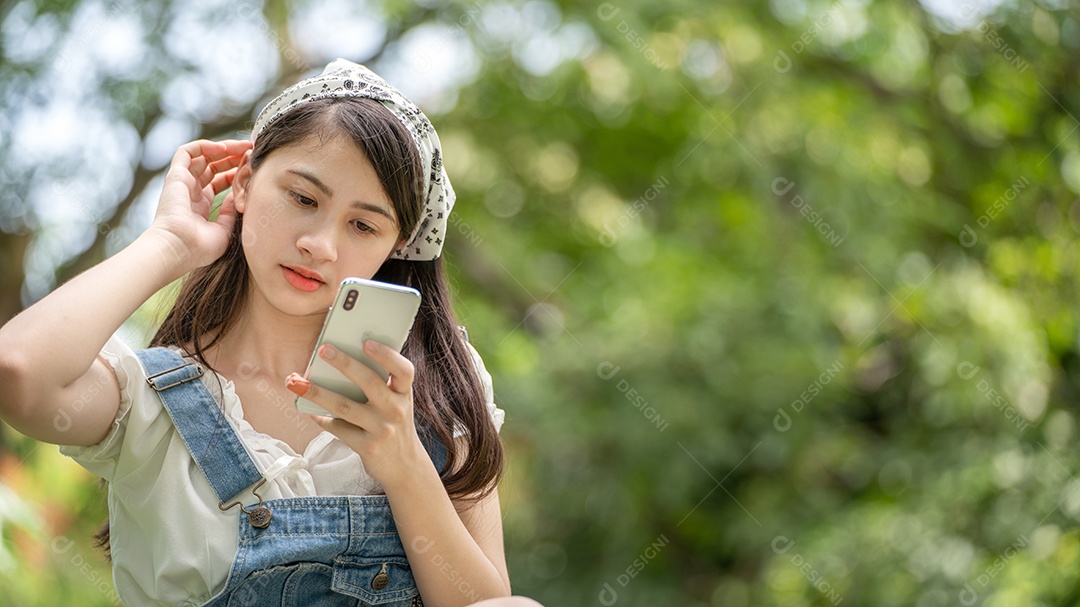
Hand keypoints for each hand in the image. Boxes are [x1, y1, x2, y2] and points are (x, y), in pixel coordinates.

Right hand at [148, 139, 251, 269]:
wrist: (178, 248)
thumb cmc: (200, 247)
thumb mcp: (224, 231)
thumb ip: (230, 213)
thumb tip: (236, 197)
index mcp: (200, 206)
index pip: (219, 182)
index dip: (235, 172)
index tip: (253, 168)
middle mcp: (190, 192)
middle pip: (212, 167)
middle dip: (233, 157)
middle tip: (252, 152)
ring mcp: (182, 183)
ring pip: (202, 156)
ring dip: (223, 149)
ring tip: (243, 147)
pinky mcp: (175, 175)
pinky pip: (187, 152)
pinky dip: (205, 146)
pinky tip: (224, 148)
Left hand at [285, 341, 430, 488]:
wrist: (405, 467)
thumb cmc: (394, 426)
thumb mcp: (396, 404)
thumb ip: (379, 385)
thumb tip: (338, 363)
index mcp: (404, 394)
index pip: (403, 370)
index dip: (387, 355)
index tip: (366, 342)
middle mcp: (396, 410)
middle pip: (369, 382)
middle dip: (344, 363)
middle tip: (323, 349)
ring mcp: (382, 430)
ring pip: (344, 406)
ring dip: (318, 392)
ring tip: (296, 381)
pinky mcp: (367, 447)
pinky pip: (338, 429)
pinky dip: (321, 419)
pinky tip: (310, 412)